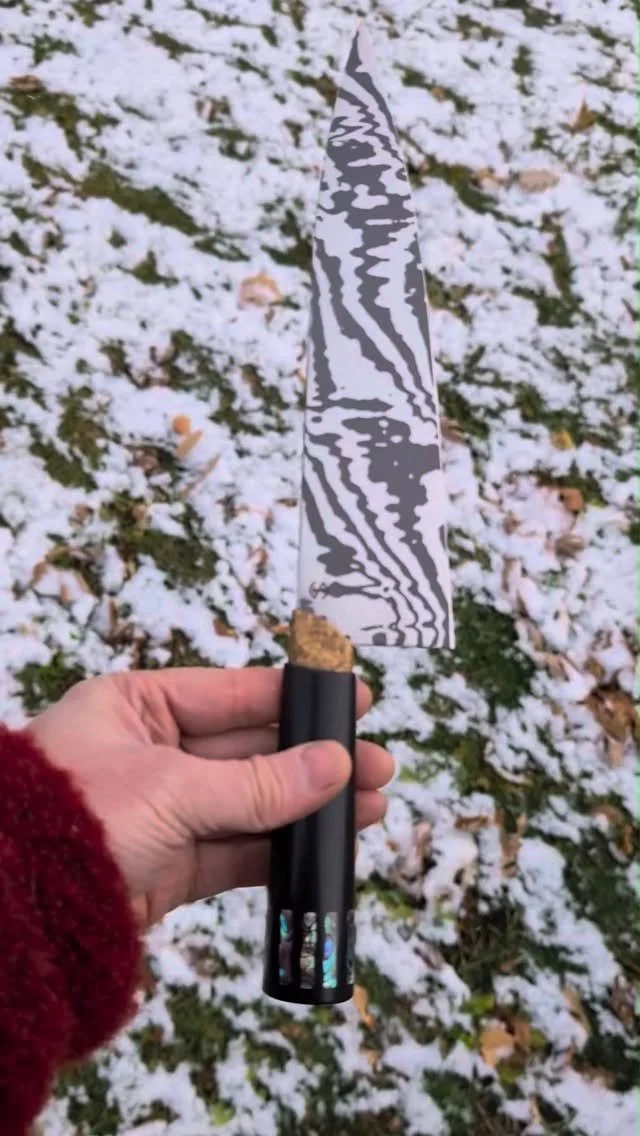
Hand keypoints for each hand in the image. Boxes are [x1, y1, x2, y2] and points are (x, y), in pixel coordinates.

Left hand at [28, 668, 393, 928]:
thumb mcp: (172, 789)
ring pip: (251, 803)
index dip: (294, 698)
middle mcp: (151, 753)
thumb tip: (336, 766)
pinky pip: (238, 850)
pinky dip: (282, 850)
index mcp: (136, 706)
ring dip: (309, 807)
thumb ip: (259, 784)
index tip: (350, 699)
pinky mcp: (170, 865)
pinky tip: (326, 845)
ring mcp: (162, 811)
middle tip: (375, 765)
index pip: (232, 694)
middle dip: (314, 759)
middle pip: (250, 750)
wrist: (18, 913)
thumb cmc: (74, 820)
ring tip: (370, 807)